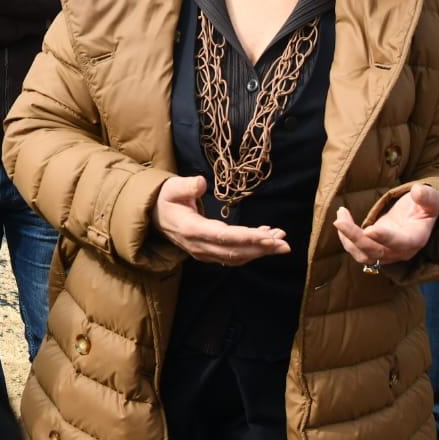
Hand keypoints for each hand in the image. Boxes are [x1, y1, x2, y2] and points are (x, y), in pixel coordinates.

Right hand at [153, 175, 287, 265]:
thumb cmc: (166, 199)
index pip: (222, 236)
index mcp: (191, 229)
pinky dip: (251, 250)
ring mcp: (204, 252)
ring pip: (236, 256)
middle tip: (284, 243)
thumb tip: (202, 183)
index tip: (268, 238)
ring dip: (259, 251)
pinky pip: (233, 255)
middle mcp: (199, 246)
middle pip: (234, 251)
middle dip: (260, 249)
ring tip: (281, 241)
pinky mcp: (209, 253)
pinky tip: (267, 239)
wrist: (154, 216)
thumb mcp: (172, 188)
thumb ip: (186, 186)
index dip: (246, 238)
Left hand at [334, 183, 438, 271]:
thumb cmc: (425, 206)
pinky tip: (342, 218)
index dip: (384, 238)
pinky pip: (357, 250)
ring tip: (340, 216)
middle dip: (355, 237)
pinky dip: (346, 237)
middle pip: (375, 251)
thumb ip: (427, 197)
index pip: (401, 242)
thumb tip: (417, 191)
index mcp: (415, 239)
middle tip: (339, 221)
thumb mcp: (432, 199)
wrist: (418, 216)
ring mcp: (386, 253)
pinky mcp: (374, 249)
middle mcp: (400, 251)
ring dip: (347, 238)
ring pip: (363, 254)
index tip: (369, 230)